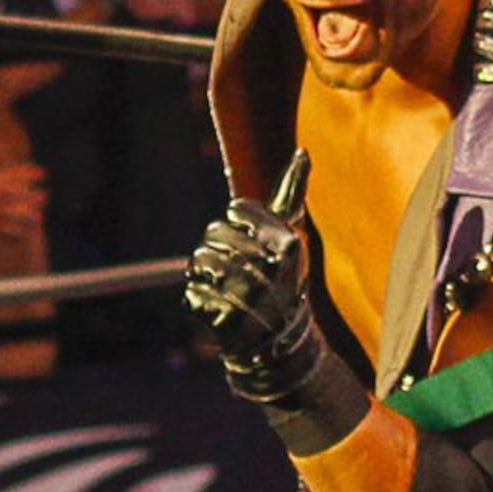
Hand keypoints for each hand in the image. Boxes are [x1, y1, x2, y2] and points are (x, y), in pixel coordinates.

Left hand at [186, 194, 324, 398]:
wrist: (279, 341)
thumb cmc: (280, 278)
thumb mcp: (290, 236)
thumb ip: (292, 193)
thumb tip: (302, 150)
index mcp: (287, 243)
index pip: (236, 209)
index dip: (238, 223)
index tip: (253, 243)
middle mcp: (270, 267)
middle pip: (213, 232)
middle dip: (219, 248)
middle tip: (240, 271)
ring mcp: (247, 296)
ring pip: (198, 260)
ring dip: (205, 274)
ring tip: (227, 290)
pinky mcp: (224, 321)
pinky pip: (190, 294)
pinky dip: (198, 300)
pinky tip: (218, 309)